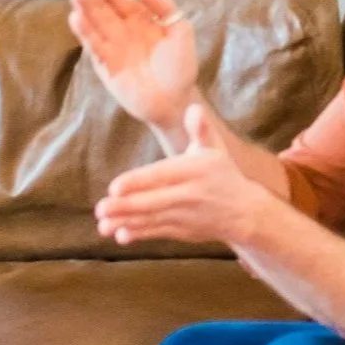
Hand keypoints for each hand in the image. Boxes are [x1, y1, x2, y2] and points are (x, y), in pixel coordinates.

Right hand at [69, 0, 197, 135]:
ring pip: (95, 24)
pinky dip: (86, 33)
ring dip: (85, 9)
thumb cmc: (180, 66)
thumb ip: (165, 8)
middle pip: (103, 8)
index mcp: (139, 20)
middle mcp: (122, 32)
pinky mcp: (107, 67)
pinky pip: (95, 47)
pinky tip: (76, 18)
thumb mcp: (180, 30)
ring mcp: (113, 48)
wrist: (177, 99)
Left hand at [95, 104, 263, 246]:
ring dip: (126, 222)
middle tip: (101, 208)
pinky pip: (159, 232)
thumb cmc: (222, 174)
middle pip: (154, 201)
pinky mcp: (183, 231)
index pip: (162, 175)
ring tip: (103, 225)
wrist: (243, 212)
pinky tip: (121, 235)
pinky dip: (140, 234)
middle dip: (126, 206)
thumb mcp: (215, 149)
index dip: (138, 182)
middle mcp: (190, 194)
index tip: (115, 187)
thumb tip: (194, 108)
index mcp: (195, 171)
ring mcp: (186, 215)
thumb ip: (201, 130)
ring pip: (152, 219)